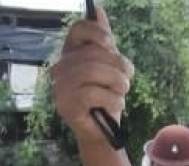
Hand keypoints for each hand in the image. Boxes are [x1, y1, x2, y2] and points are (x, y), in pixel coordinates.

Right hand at [49, 6, 133, 144]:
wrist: (104, 130)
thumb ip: (102, 40)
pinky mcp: (65, 106)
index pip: (78, 30)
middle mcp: (61, 69)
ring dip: (117, 82)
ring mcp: (60, 88)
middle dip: (117, 65)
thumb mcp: (109, 65)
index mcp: (71, 54)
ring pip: (92, 72)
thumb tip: (97, 9)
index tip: (112, 44)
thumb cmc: (106, 95)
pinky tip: (115, 105)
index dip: (97, 32)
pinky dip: (112, 99)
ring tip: (122, 92)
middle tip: (127, 79)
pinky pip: (92, 93)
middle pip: (91, 53)